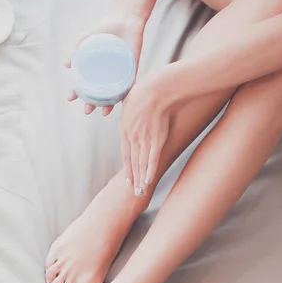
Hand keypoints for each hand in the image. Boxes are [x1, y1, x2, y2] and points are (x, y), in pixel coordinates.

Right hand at [65, 12, 144, 116]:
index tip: (70, 99)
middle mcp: (106, 74)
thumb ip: (75, 50)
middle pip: (98, 94)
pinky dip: (128, 94)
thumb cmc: (104, 28)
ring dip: (108, 105)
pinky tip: (124, 103)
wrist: (125, 18)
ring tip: (104, 112)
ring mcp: (119, 74)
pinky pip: (130, 86)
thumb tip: (66, 65)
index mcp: (94, 69)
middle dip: (92, 104)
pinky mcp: (132, 70)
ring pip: (113, 94)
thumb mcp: (86, 37)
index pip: (84, 84)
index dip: (76, 93)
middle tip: (87, 111)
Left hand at [120, 77, 170, 195]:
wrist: (156, 90)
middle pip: (133, 163)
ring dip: (141, 179)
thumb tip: (130, 113)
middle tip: (135, 192)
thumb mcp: (127, 102)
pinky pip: (153, 158)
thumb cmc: (143, 91)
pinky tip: (149, 180)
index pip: (125, 155)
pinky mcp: (157, 139)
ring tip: (141, 191)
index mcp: (124, 129)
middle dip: (134, 179)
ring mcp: (145, 139)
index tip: (128, 180)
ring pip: (142, 163)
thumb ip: (128, 112)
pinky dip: (150, 170)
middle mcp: (132, 138)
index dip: (127, 169)